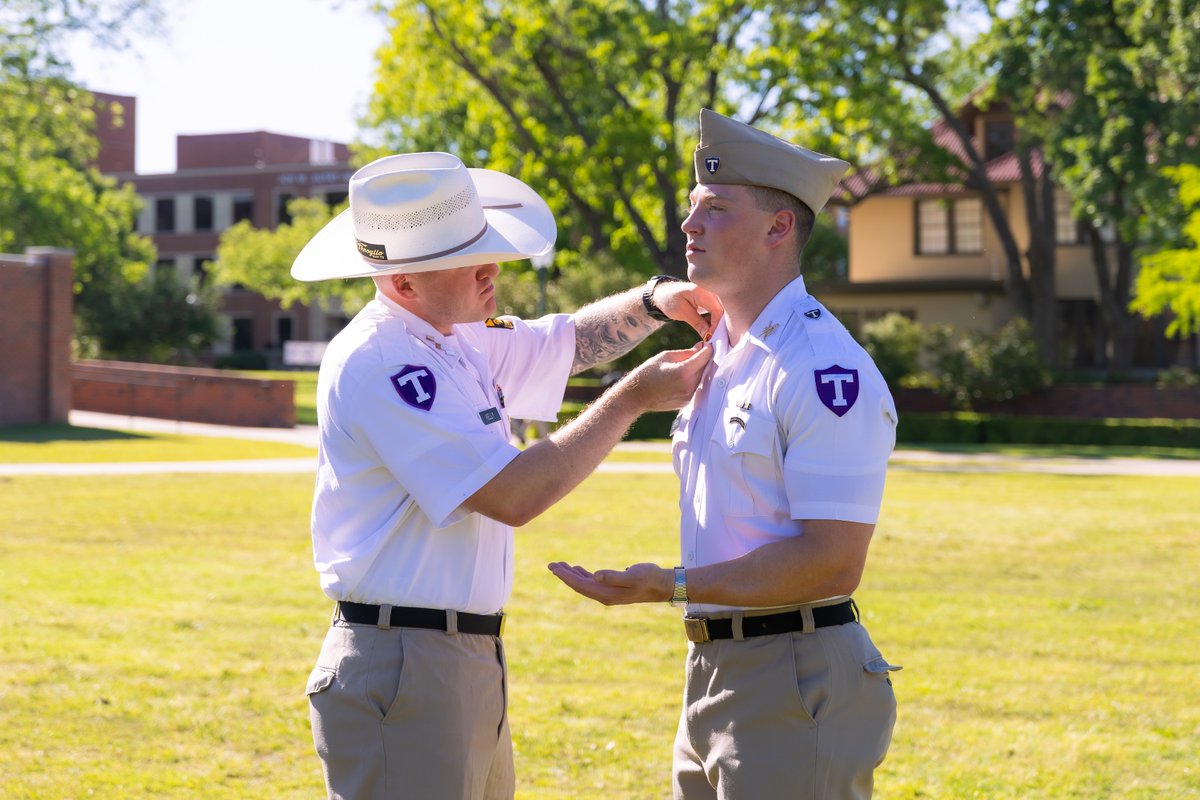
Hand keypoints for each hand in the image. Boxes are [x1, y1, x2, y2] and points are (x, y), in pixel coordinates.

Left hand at [547, 562, 671, 605]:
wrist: (662, 585)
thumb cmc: (649, 578)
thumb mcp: (632, 576)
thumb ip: (614, 577)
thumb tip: (595, 575)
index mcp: (607, 594)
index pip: (581, 586)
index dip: (567, 577)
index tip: (554, 569)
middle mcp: (605, 595)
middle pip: (579, 586)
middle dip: (564, 575)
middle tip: (551, 565)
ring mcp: (608, 592)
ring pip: (584, 583)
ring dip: (571, 574)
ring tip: (559, 565)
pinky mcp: (612, 588)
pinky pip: (592, 582)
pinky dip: (582, 575)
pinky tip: (576, 569)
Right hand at [617, 342, 711, 411]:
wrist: (637, 396)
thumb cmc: (648, 373)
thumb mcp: (666, 356)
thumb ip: (686, 352)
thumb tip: (701, 347)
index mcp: (684, 371)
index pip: (705, 357)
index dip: (708, 348)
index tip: (707, 344)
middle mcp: (689, 385)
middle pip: (706, 368)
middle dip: (704, 359)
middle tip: (699, 352)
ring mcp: (689, 395)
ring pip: (703, 378)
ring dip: (700, 370)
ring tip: (690, 364)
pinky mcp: (687, 401)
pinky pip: (696, 387)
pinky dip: (695, 380)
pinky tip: (685, 376)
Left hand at [653, 281, 723, 339]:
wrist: (665, 294)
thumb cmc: (670, 301)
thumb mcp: (682, 312)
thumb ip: (697, 323)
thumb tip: (709, 336)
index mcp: (702, 291)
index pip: (717, 310)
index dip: (716, 326)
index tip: (711, 338)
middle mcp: (710, 291)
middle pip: (724, 310)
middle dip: (721, 326)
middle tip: (714, 340)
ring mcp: (712, 295)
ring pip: (722, 312)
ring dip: (719, 324)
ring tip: (712, 336)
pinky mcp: (711, 300)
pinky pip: (718, 311)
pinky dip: (715, 321)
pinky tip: (710, 329)